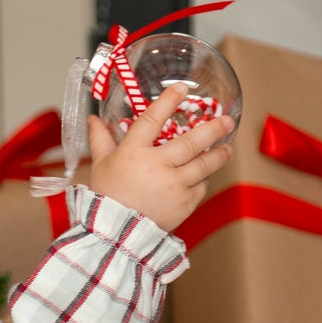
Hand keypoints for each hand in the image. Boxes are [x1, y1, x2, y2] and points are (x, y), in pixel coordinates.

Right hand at [86, 83, 234, 234]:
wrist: (115, 233)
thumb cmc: (106, 195)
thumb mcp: (100, 164)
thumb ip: (101, 139)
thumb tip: (94, 119)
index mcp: (134, 152)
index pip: (152, 119)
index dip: (168, 101)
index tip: (182, 88)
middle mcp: (157, 166)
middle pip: (191, 142)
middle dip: (212, 129)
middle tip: (227, 121)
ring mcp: (174, 185)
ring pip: (203, 165)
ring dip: (219, 155)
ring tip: (228, 148)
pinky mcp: (185, 203)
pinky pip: (200, 186)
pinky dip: (203, 179)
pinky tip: (204, 174)